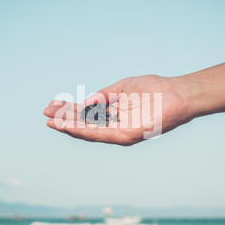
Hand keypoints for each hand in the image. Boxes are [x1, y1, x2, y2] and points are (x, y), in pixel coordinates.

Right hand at [43, 75, 193, 145]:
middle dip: (64, 120)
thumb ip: (103, 96)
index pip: (86, 114)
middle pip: (84, 125)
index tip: (52, 105)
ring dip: (70, 127)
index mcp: (113, 114)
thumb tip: (85, 102)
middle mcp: (114, 126)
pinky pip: (101, 135)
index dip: (68, 110)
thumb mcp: (123, 88)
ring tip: (52, 122)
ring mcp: (120, 132)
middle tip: (45, 114)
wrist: (178, 94)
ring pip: (89, 132)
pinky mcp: (127, 136)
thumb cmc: (154, 89)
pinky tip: (71, 126)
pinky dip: (85, 131)